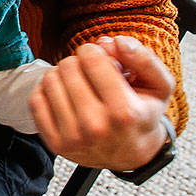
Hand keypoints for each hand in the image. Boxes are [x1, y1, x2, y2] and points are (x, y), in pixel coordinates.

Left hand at [30, 36, 175, 170]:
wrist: (130, 154)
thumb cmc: (142, 114)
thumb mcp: (159, 86)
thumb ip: (144, 59)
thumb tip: (117, 41)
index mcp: (124, 112)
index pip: (91, 58)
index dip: (94, 51)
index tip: (101, 58)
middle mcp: (96, 127)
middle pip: (68, 66)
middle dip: (79, 62)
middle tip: (90, 74)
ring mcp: (72, 137)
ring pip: (49, 80)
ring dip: (62, 75)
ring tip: (78, 84)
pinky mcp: (55, 143)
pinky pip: (36, 100)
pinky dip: (47, 91)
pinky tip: (64, 95)